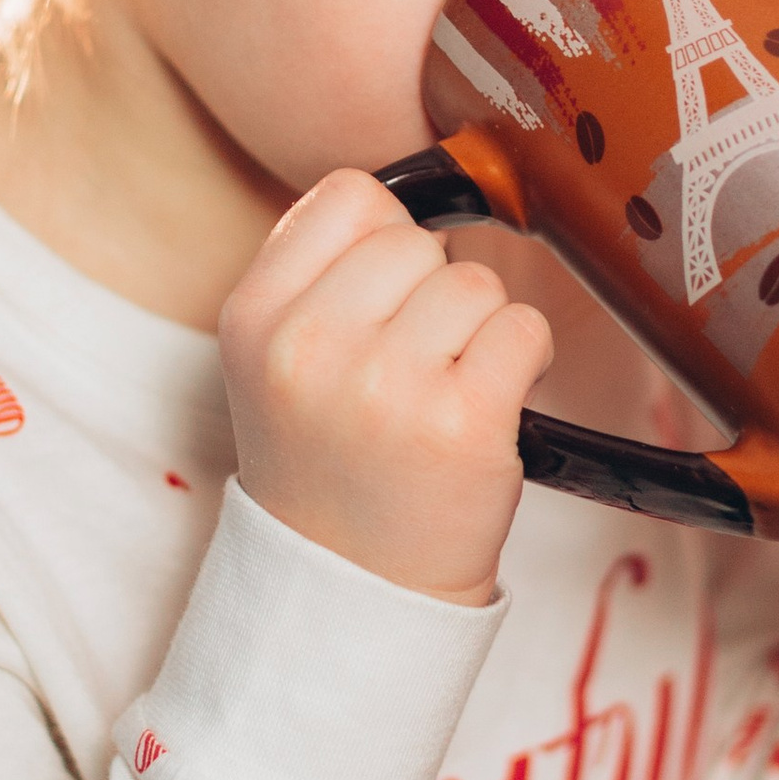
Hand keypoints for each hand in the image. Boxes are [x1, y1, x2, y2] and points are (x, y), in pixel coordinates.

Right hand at [219, 170, 552, 606]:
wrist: (352, 585)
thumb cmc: (329, 460)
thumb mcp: (276, 359)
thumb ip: (321, 272)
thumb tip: (415, 196)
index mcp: (254, 316)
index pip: (348, 194)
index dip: (383, 239)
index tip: (381, 298)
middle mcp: (311, 344)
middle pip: (417, 240)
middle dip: (431, 293)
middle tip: (413, 366)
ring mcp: (386, 384)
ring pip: (476, 283)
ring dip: (479, 332)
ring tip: (445, 393)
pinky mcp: (462, 423)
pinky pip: (523, 330)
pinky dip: (523, 363)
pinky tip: (487, 409)